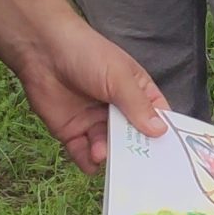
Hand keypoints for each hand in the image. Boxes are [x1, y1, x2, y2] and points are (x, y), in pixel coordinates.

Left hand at [13, 20, 165, 171]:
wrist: (43, 51)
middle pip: (132, 138)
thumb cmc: (88, 54)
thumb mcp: (119, 78)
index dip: (163, 132)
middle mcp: (118, 111)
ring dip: (107, 154)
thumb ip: (138, 105)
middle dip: (134, 150)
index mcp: (136, 92)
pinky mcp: (71, 132)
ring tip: (101, 152)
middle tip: (137, 163)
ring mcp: (94, 123)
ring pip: (108, 148)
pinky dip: (87, 162)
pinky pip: (83, 154)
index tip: (170, 152)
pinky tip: (90, 161)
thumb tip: (161, 131)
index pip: (156, 116)